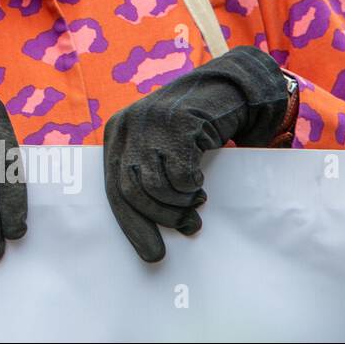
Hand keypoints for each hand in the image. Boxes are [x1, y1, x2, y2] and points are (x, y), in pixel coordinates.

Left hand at [102, 46, 292, 262]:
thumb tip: (148, 226)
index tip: (152, 253)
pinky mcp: (176, 123)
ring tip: (195, 196)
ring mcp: (149, 122)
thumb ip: (148, 176)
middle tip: (186, 226)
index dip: (132, 224)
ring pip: (154, 187)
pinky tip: (200, 180)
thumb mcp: (160, 149)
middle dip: (159, 217)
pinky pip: (180, 175)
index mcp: (116, 133)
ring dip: (180, 202)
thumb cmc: (195, 128)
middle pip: (130, 192)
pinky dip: (192, 186)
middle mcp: (127, 126)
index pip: (114, 188)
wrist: (230, 89)